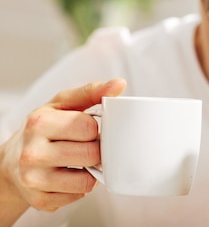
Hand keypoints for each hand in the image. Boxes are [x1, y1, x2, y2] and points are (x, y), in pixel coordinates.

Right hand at [0, 79, 125, 223]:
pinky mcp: (39, 201)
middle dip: (96, 150)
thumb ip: (92, 92)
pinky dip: (79, 187)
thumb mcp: (63, 104)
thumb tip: (119, 84)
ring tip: (80, 161)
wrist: (12, 161)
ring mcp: (33, 180)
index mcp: (39, 123)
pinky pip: (78, 196)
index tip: (89, 129)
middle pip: (91, 155)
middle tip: (88, 146)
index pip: (89, 128)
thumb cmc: (44, 128)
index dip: (96, 128)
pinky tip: (69, 176)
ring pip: (86, 181)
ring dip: (90, 171)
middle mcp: (32, 153)